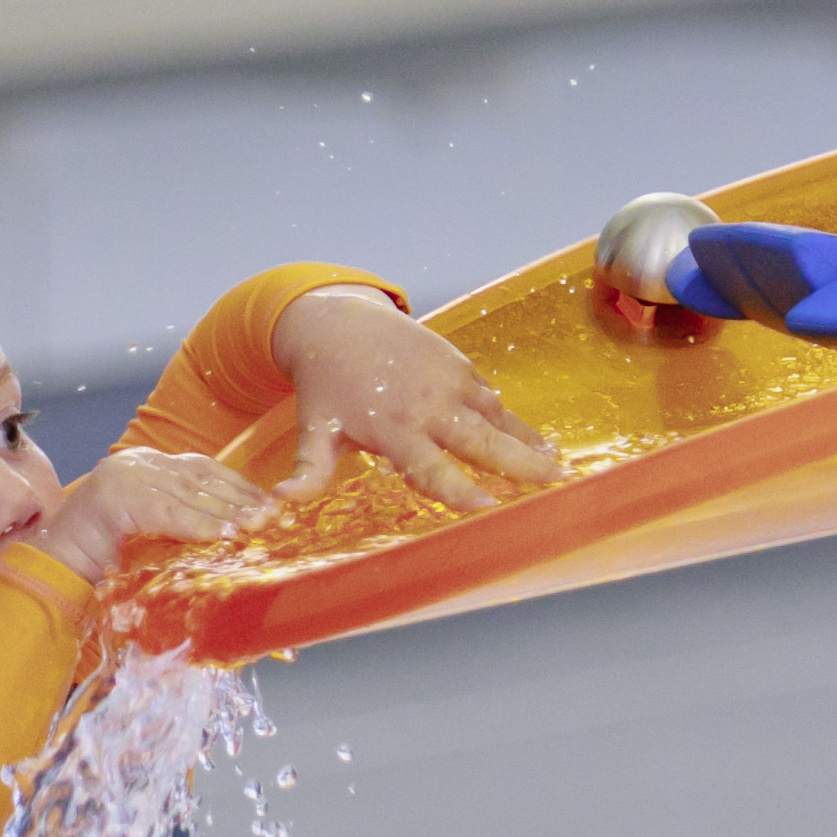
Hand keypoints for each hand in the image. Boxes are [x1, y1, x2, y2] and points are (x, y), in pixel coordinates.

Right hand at [35, 448, 277, 583]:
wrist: (53, 567)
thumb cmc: (103, 561)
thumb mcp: (154, 535)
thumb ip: (186, 526)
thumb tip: (236, 536)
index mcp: (148, 467)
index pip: (203, 470)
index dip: (239, 488)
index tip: (270, 506)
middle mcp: (137, 464)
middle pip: (200, 478)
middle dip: (239, 500)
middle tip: (272, 519)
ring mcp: (123, 476)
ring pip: (186, 493)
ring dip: (225, 513)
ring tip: (254, 529)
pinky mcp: (113, 497)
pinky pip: (165, 512)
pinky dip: (196, 525)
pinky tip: (221, 537)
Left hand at [271, 285, 562, 509]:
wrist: (337, 324)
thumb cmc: (325, 387)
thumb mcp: (314, 431)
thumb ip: (308, 472)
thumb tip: (277, 506)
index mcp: (394, 430)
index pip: (433, 470)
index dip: (462, 492)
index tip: (491, 512)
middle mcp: (427, 407)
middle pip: (481, 442)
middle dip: (519, 465)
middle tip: (555, 485)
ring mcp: (448, 382)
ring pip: (496, 419)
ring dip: (527, 443)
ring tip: (559, 468)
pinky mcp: (459, 365)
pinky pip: (492, 399)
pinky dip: (515, 421)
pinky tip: (537, 442)